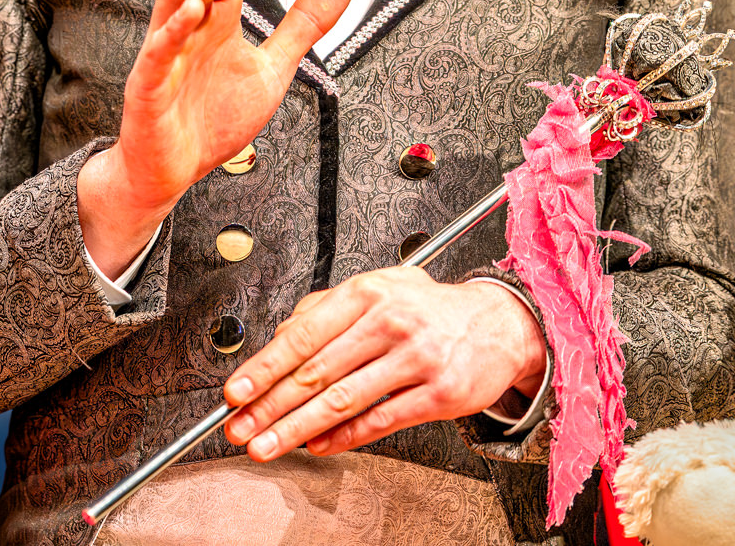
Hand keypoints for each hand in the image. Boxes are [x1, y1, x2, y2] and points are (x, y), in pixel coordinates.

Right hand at [78, 0, 349, 275]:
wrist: (172, 171)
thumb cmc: (211, 118)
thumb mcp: (271, 69)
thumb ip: (301, 27)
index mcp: (216, 24)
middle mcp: (190, 30)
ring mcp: (166, 54)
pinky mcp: (148, 86)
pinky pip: (156, 51)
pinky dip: (174, 28)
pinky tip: (196, 10)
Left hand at [221, 269, 547, 459]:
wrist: (498, 323)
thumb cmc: (426, 308)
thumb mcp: (375, 288)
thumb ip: (323, 309)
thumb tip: (279, 339)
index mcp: (365, 293)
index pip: (302, 335)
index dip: (264, 368)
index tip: (236, 392)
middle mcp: (389, 323)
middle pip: (316, 373)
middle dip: (269, 406)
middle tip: (239, 428)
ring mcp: (415, 360)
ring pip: (342, 401)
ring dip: (297, 429)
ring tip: (268, 445)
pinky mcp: (439, 394)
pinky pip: (380, 420)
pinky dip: (343, 438)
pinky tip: (317, 446)